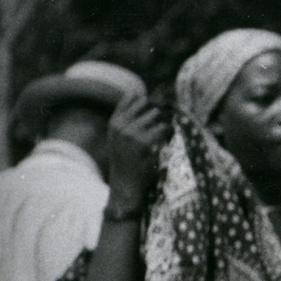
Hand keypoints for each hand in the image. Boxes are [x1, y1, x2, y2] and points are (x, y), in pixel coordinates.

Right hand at [105, 94, 169, 209]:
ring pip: (154, 115)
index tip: (152, 97)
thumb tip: (141, 98)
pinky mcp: (143, 142)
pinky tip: (166, 139)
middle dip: (156, 108)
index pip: (128, 99)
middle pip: (144, 103)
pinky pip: (162, 129)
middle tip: (165, 113)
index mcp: (114, 123)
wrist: (125, 184)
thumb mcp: (118, 138)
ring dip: (162, 121)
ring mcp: (131, 132)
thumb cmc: (125, 161)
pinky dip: (167, 132)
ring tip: (164, 131)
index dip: (142, 97)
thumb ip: (126, 120)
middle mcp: (120, 125)